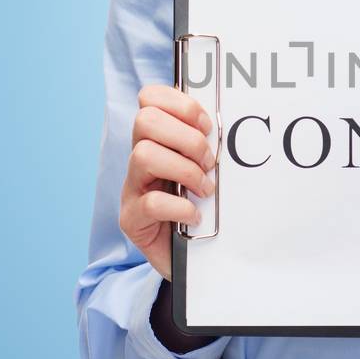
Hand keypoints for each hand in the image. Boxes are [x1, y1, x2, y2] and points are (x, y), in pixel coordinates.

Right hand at [119, 84, 217, 281]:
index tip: (206, 126)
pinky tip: (195, 215)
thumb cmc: (203, 209)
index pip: (150, 99)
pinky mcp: (132, 220)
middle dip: (186, 138)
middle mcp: (139, 160)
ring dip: (185, 170)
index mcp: (157, 140)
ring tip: (205, 189)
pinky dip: (180, 207)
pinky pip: (151, 203)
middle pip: (145, 121)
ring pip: (144, 155)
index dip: (180, 105)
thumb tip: (227, 127)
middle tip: (208, 162)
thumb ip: (209, 147)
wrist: (193, 260)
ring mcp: (131, 189)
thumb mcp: (207, 171)